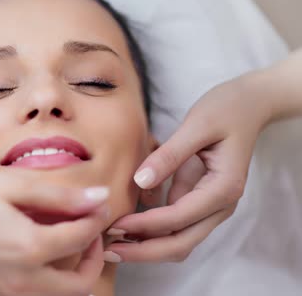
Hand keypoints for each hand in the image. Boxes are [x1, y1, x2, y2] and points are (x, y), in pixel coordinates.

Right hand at [0, 170, 109, 295]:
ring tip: (57, 243)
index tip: (98, 206)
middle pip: (79, 286)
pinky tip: (26, 255)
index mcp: (28, 249)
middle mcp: (18, 283)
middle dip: (92, 259)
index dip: (96, 220)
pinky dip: (38, 281)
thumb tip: (100, 199)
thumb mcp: (9, 186)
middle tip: (87, 234)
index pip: (82, 239)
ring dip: (67, 275)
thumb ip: (59, 196)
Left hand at [104, 73, 271, 262]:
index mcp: (223, 188)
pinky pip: (176, 226)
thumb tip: (140, 181)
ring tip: (112, 244)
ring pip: (179, 240)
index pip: (179, 217)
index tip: (114, 224)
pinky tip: (126, 226)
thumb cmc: (224, 110)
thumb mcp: (196, 125)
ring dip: (147, 246)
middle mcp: (221, 205)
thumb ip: (169, 155)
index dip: (145, 225)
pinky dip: (153, 232)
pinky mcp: (201, 202)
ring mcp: (213, 207)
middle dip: (144, 251)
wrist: (248, 105)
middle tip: (108, 251)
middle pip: (181, 243)